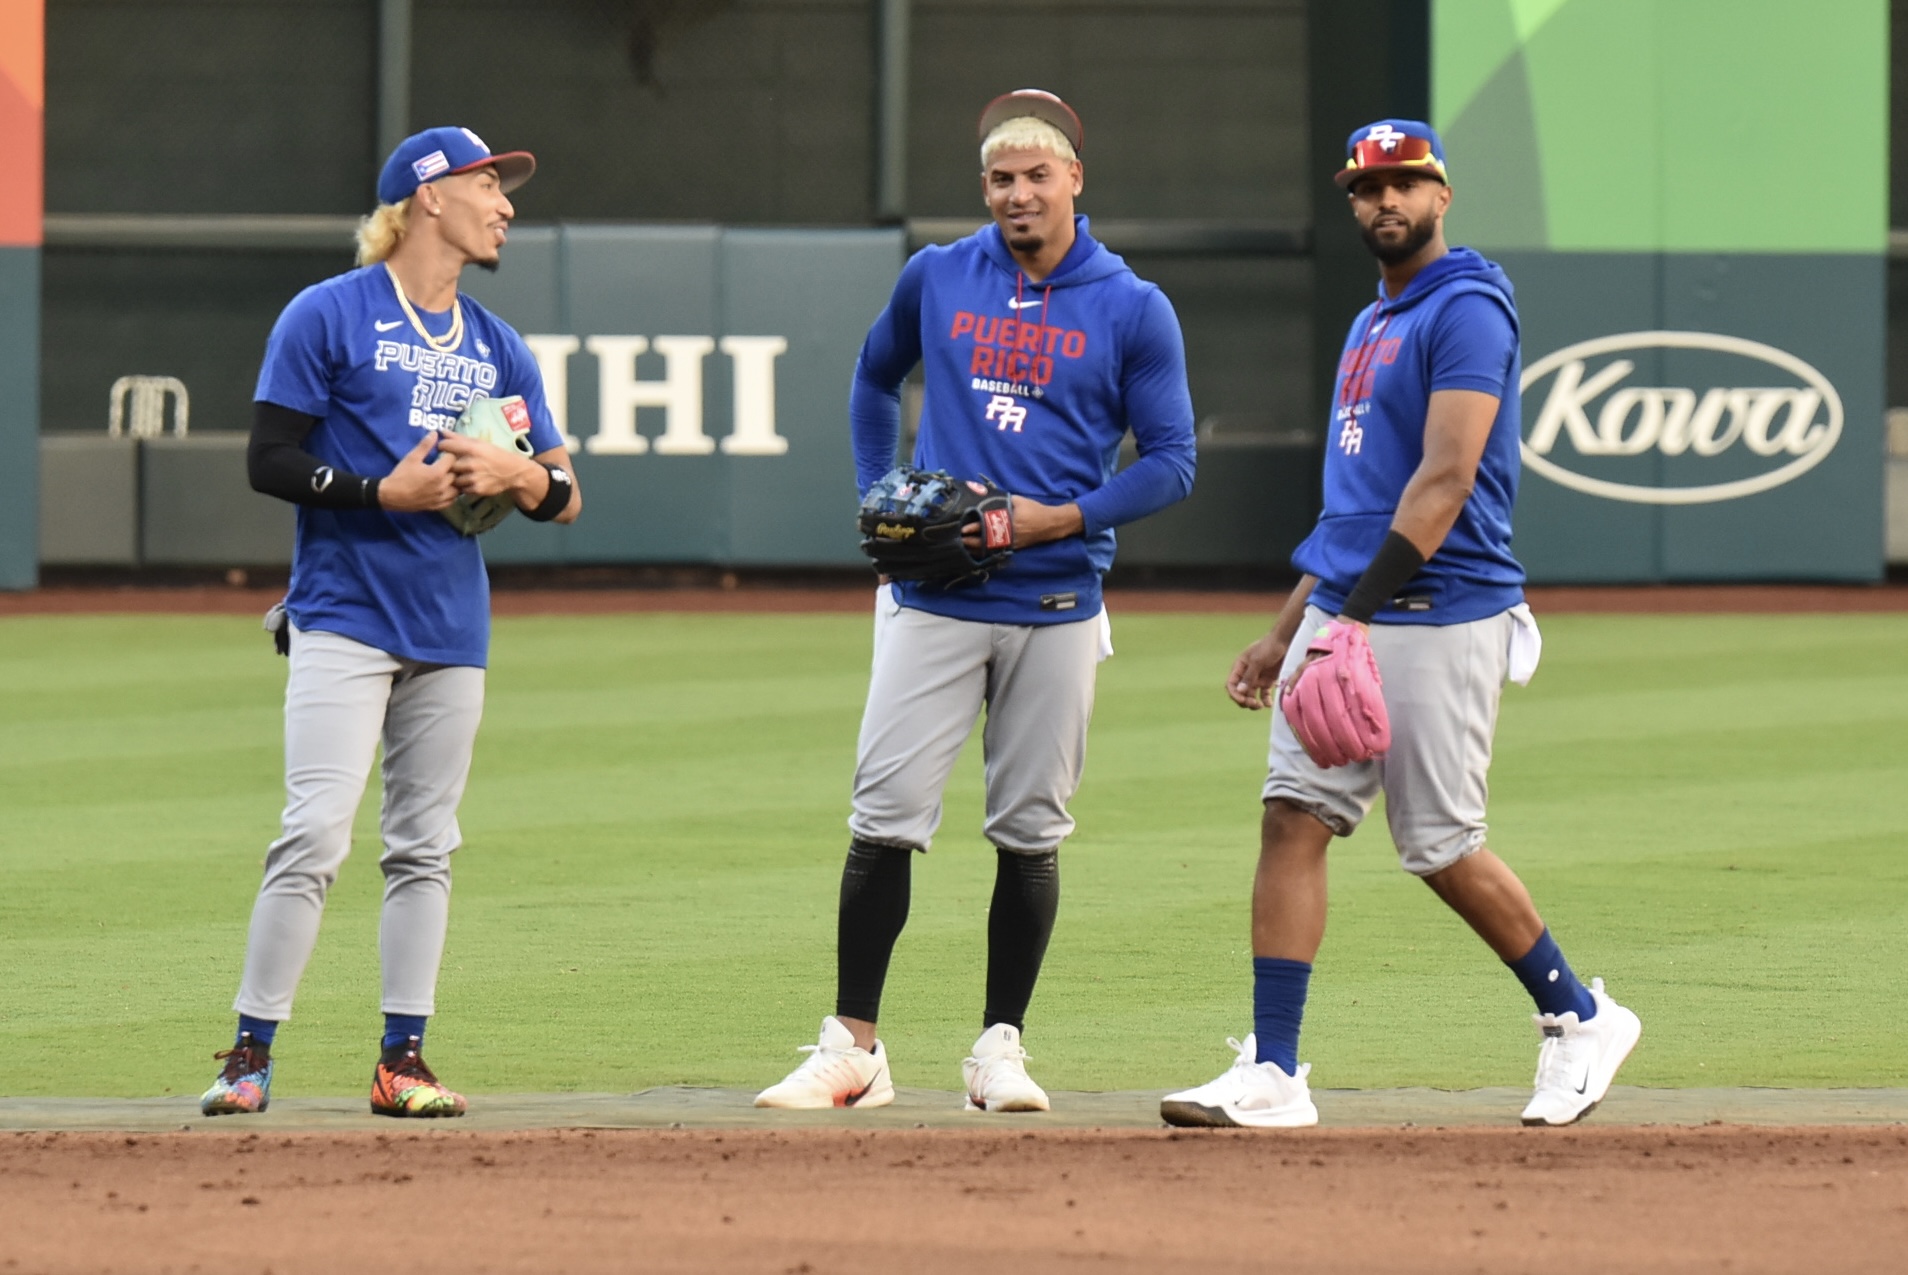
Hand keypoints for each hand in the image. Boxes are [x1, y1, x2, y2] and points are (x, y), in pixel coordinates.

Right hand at [378, 431, 457, 511]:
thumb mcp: (412, 458)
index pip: (453, 459)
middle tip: (447, 463)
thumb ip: (425, 445)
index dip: (449, 454)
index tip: (444, 453)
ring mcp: (441, 497)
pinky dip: (452, 494)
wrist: (391, 496)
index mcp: (437, 472)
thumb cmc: (401, 475)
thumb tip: (435, 433)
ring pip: (458, 488)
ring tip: (448, 476)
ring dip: (456, 482)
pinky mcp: (438, 506)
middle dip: (454, 467)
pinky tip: (446, 488)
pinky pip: (452, 500)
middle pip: (458, 473)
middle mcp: (443, 486)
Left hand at [435, 432, 537, 498]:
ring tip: (463, 473)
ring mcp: (474, 478)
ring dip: (456, 477)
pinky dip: (464, 486)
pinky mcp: (476, 489)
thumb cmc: (494, 454)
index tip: (444, 448)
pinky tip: (471, 481)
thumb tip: (441, 431)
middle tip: (454, 463)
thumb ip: (459, 438)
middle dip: (449, 464)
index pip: (445, 446)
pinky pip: (462, 488)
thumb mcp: (479, 443)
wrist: (513, 472)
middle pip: (447, 464)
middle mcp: (471, 464)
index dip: (442, 447)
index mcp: (472, 449)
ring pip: (453, 478)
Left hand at [962, 495, 1084, 550]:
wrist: (1051, 524)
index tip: (963, 528)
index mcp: (1009, 523)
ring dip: (975, 548)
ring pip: (989, 549)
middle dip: (970, 541)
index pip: (987, 527)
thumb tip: (986, 497)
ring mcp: (1010, 544)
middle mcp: (1008, 536)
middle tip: (957, 539)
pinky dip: (984, 552)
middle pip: (985, 541)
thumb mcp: (1018, 501)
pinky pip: (995, 551)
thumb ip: (1002, 501)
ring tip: (962, 546)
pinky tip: (975, 551)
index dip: (974, 528)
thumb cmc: (1034, 510)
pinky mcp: (1012, 548)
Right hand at [1227, 631, 1292, 709]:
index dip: (1234, 694)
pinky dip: (1265, 701)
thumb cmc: (1269, 647)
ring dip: (1254, 703)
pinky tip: (1269, 704)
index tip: (1242, 700)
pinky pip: (1264, 694)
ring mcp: (1257, 678)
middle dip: (1244, 700)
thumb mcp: (1257, 661)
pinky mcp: (1267, 681)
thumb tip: (1239, 691)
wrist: (1285, 641)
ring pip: (1251, 696)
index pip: (1231, 684)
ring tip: (1261, 706)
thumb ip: (1249, 676)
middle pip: (1240, 693)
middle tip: (1254, 704)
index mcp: (1239, 667)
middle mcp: (1246, 674)